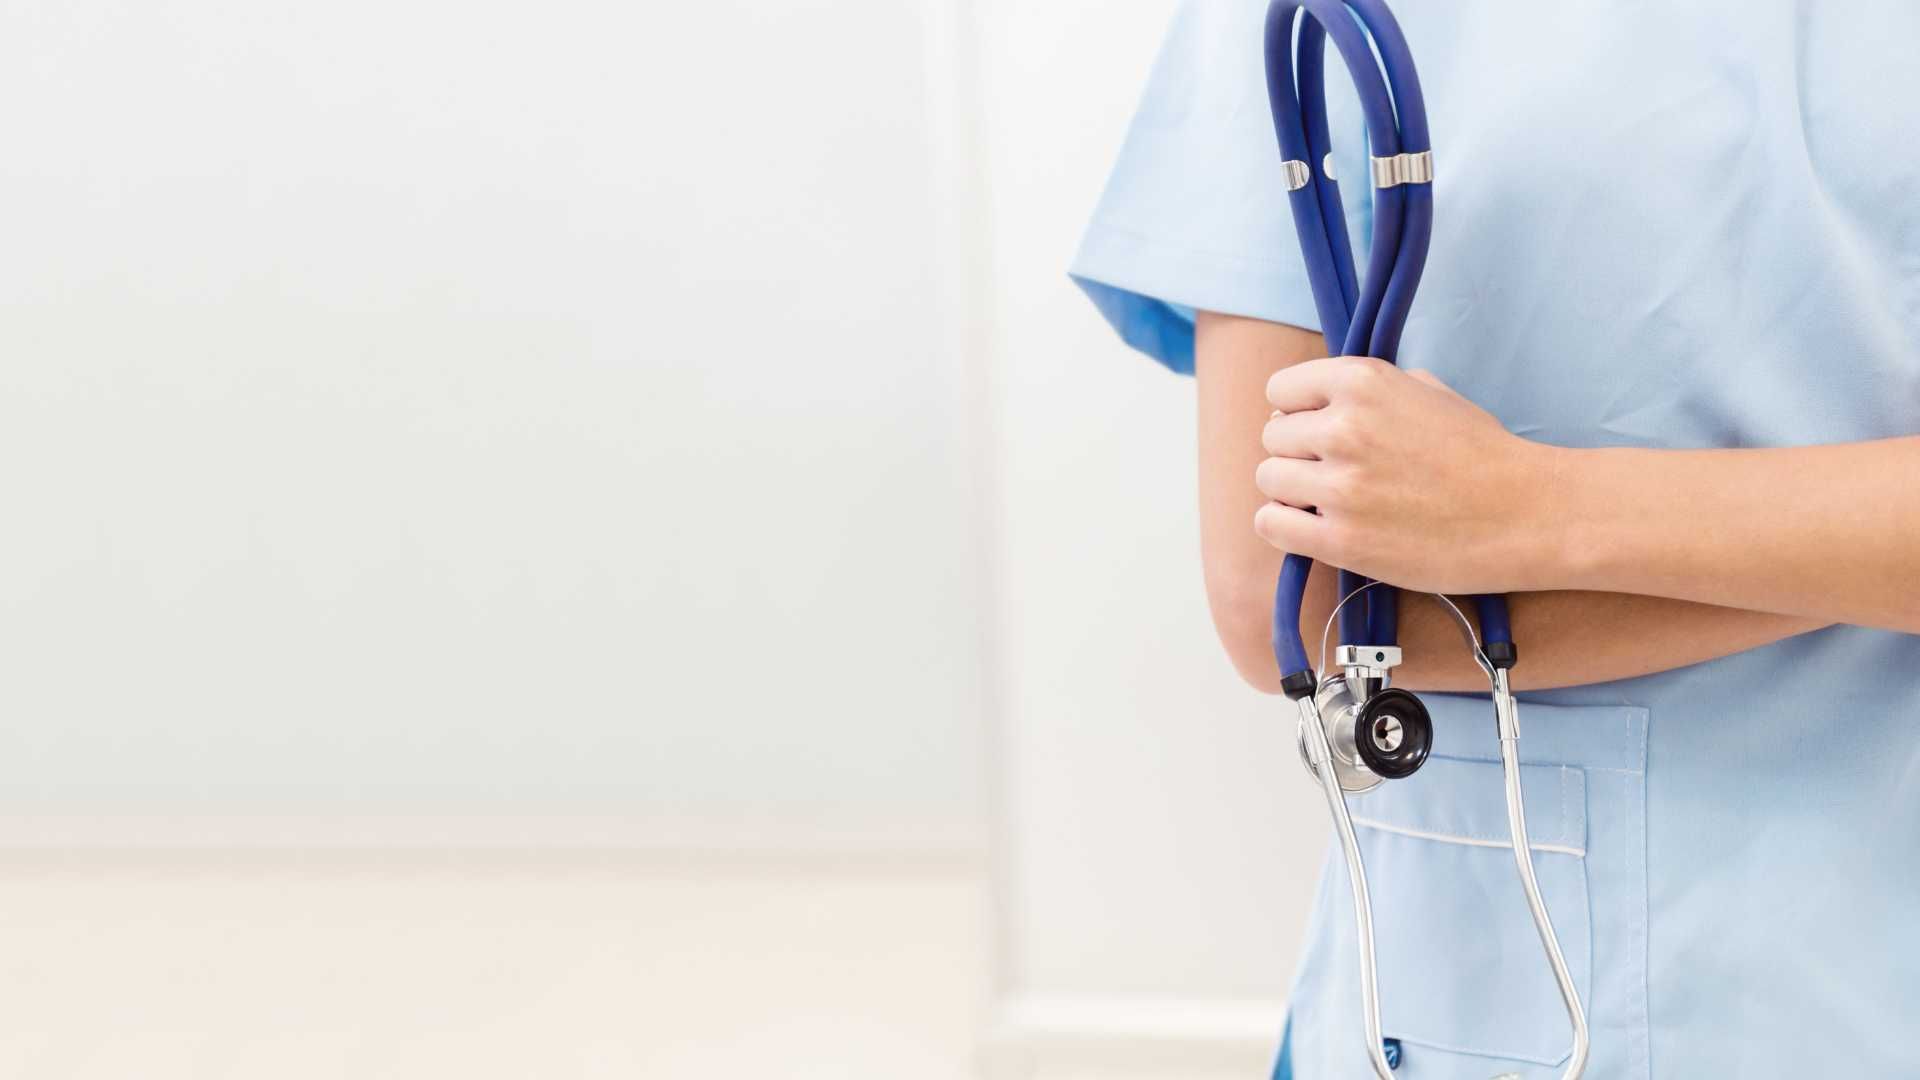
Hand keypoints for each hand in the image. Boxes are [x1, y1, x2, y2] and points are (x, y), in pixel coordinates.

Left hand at [1252, 355, 1564, 593]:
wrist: (1526, 513)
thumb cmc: (1481, 453)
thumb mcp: (1428, 391)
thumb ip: (1367, 389)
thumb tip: (1316, 401)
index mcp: (1363, 382)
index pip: (1281, 389)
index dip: (1297, 411)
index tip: (1318, 430)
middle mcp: (1344, 427)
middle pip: (1273, 437)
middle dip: (1297, 454)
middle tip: (1333, 472)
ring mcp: (1340, 485)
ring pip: (1268, 479)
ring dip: (1291, 491)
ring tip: (1329, 501)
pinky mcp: (1342, 539)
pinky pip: (1270, 524)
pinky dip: (1283, 526)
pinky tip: (1312, 528)